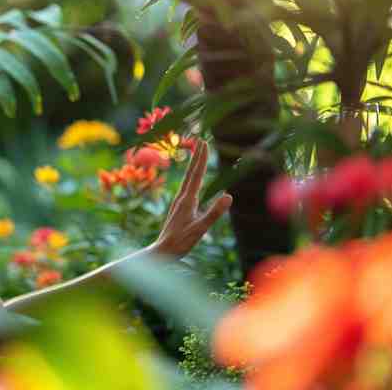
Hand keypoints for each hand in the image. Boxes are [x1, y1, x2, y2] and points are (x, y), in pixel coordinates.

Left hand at [152, 141, 231, 258]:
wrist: (162, 251)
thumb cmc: (181, 242)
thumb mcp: (200, 228)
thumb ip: (214, 212)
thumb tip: (229, 196)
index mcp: (187, 200)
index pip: (197, 175)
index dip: (201, 159)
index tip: (204, 143)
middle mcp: (181, 198)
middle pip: (191, 173)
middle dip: (197, 156)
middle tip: (201, 140)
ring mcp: (179, 202)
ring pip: (188, 179)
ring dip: (194, 166)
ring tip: (198, 156)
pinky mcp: (179, 208)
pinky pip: (187, 188)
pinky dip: (192, 178)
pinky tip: (193, 181)